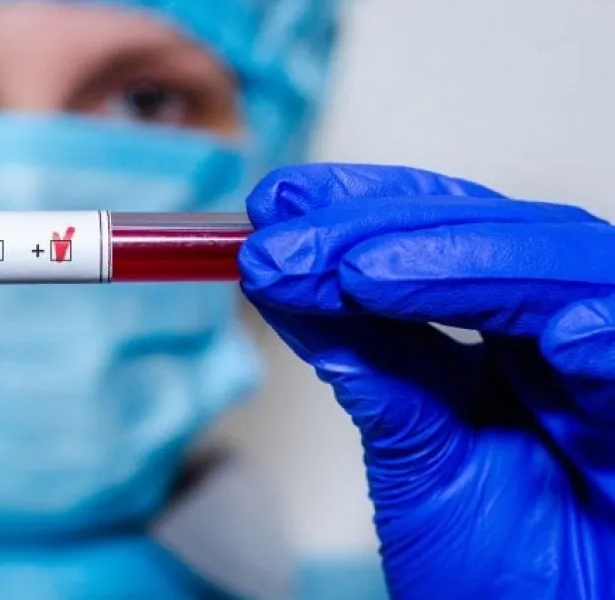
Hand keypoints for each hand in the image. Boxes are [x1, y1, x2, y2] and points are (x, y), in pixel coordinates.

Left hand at [239, 164, 614, 598]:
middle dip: (391, 229)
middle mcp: (578, 338)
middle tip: (286, 246)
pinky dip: (606, 338)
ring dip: (469, 264)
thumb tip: (277, 271)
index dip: (370, 203)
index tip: (276, 202)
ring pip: (578, 269)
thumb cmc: (496, 572)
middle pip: (510, 233)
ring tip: (363, 276)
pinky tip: (553, 337)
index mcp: (518, 338)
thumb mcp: (414, 451)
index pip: (453, 232)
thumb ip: (362, 357)